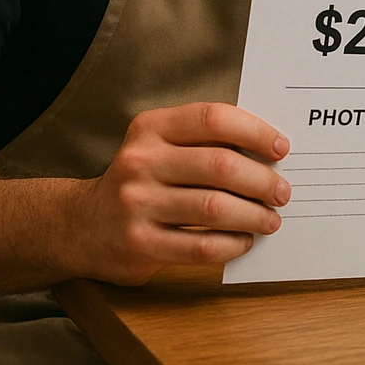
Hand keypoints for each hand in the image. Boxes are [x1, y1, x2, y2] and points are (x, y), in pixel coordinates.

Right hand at [71, 102, 291, 283]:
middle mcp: (140, 162)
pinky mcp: (139, 244)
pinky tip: (244, 241)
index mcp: (151, 128)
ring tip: (271, 219)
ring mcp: (136, 204)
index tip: (282, 148)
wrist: (81, 225)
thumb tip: (271, 151)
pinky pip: (200, 246)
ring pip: (214, 208)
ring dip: (253, 215)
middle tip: (282, 192)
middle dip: (262, 180)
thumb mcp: (161, 146)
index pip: (212, 118)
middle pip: (220, 166)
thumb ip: (205, 141)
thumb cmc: (143, 180)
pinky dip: (231, 244)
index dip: (255, 132)